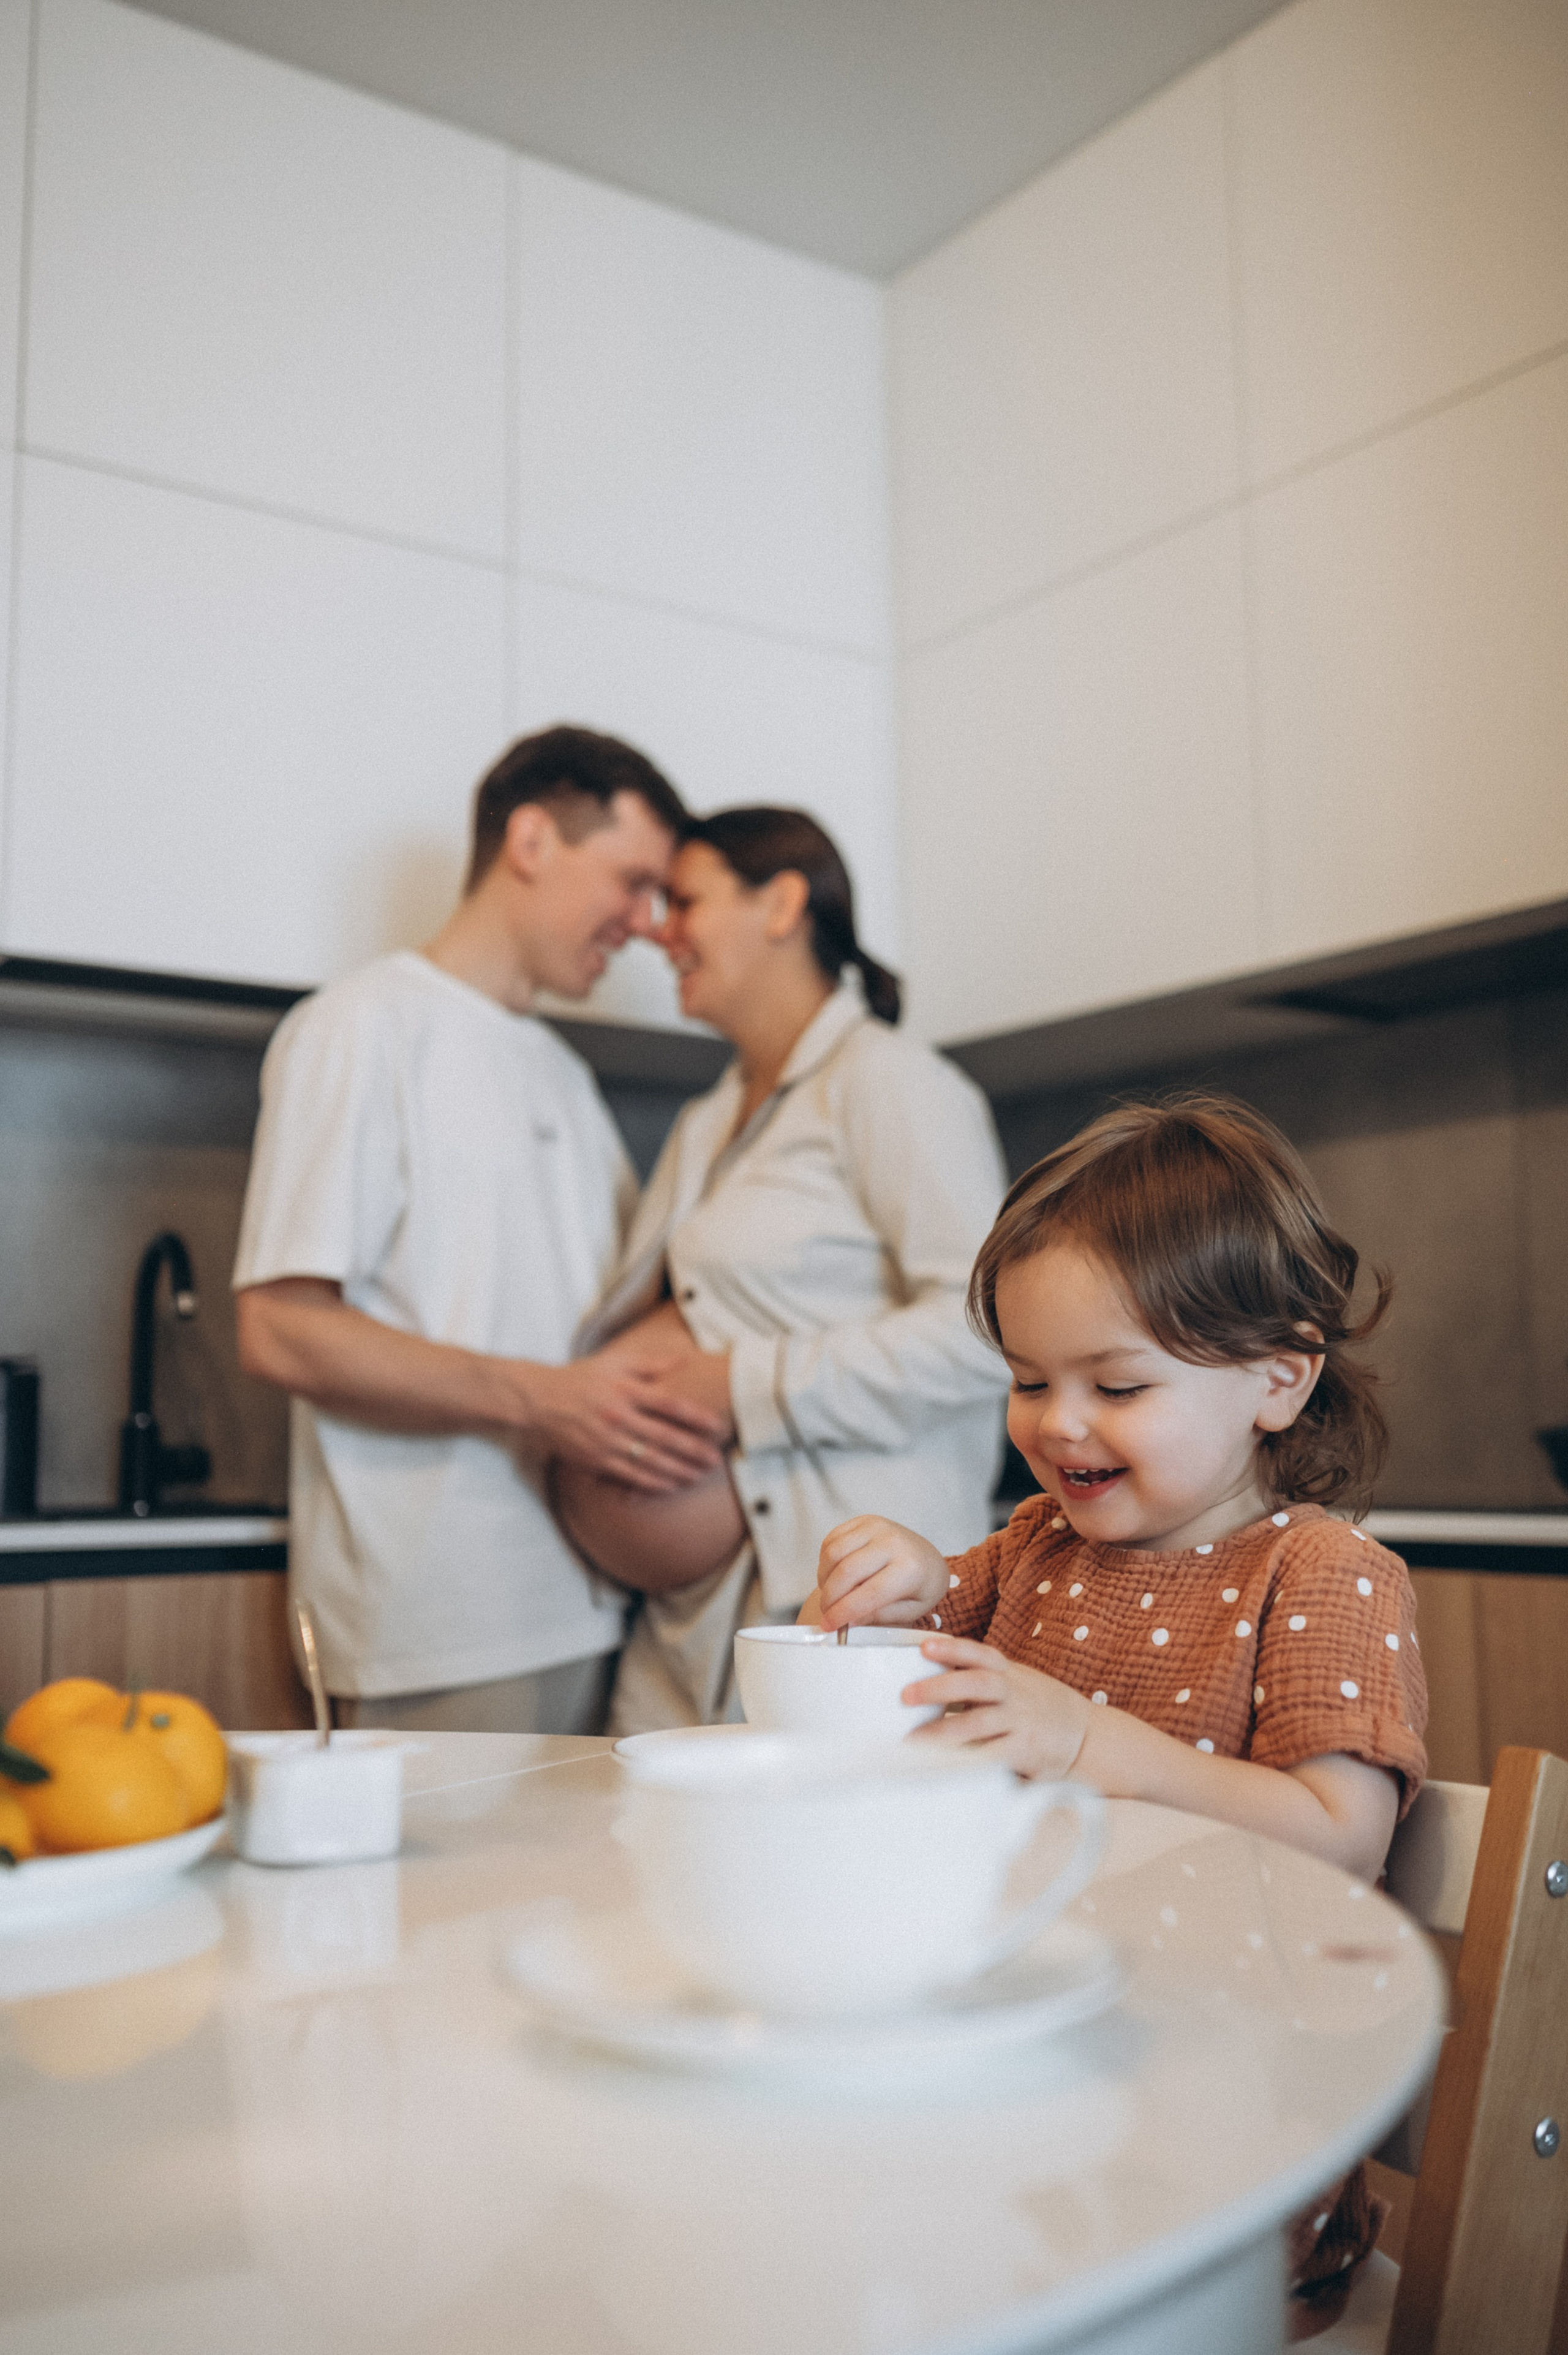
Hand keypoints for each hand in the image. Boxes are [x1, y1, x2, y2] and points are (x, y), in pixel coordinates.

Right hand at [524, 1357, 727, 1492]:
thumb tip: (684, 1360)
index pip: (669, 1404)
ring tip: (699, 1477)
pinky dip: (652, 1483)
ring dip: (678, 1471)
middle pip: (664, 1437)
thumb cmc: (581, 1378)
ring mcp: (606, 1441)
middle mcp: (618, 1416)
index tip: (717, 1425)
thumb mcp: (614, 1361)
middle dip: (693, 1451)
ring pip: (649, 1460)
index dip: (695, 1416)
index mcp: (625, 1390)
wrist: (539, 1400)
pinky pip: (629, 1475)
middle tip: (716, 1460)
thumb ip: (650, 1363)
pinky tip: (671, 1486)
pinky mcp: (595, 1459)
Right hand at [815, 1516, 949, 1629]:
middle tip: (826, 1613)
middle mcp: (893, 1542)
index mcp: (911, 1568)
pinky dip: (825, 1561)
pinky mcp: (862, 1521)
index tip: (829, 1625)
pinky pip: (831, 1540)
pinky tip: (834, 1575)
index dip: (844, 1612)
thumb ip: (879, 1616)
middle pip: (847, 1571)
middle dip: (830, 1598)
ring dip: (824, 1578)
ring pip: (834, 1553)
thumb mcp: (909, 1611)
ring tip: (831, 1594)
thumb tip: (849, 1621)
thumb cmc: (920, 1586)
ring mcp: (876, 1527)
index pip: (870, 1593)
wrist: (928, 1559)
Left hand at [904, 1636, 1090, 1779]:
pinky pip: (992, 1754)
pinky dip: (968, 1759)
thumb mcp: (1015, 1682)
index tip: (924, 1646)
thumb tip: (930, 1678)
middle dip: (939, 1687)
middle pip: (976, 1683)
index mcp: (1008, 1673)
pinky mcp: (1025, 1749)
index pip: (979, 1654)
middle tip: (906, 1695)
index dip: (952, 1648)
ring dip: (944, 1729)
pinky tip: (944, 1764)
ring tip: (915, 1738)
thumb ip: (982, 1677)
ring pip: (980, 1721)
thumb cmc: (1037, 1706)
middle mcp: (1014, 1692)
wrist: (1085, 1735)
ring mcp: (1021, 1721)